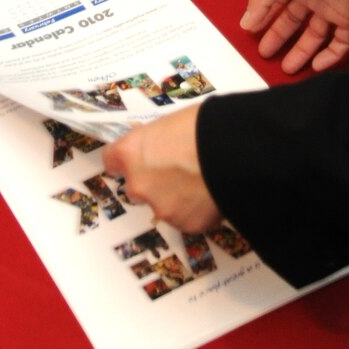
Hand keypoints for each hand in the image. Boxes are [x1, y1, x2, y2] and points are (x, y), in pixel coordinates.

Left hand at [102, 107, 221, 233]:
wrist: (236, 153)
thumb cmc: (206, 126)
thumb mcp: (173, 123)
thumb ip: (157, 142)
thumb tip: (161, 148)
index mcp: (132, 153)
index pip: (112, 160)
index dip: (127, 159)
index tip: (137, 158)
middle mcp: (139, 184)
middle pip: (137, 186)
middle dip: (154, 181)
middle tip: (180, 169)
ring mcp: (162, 208)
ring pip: (163, 205)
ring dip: (176, 197)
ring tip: (203, 180)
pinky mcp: (187, 225)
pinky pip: (188, 218)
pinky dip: (197, 210)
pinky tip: (213, 193)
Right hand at [241, 0, 348, 73]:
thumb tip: (245, 24)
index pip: (276, 4)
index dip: (264, 18)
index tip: (251, 34)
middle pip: (293, 22)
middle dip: (279, 37)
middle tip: (265, 55)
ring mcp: (330, 7)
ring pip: (315, 36)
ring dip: (302, 52)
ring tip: (287, 69)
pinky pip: (341, 42)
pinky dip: (331, 56)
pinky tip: (316, 67)